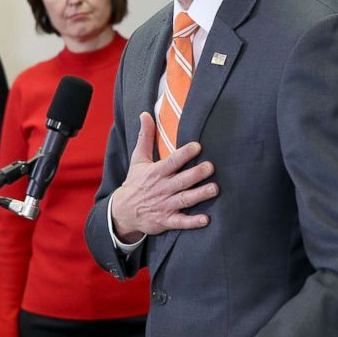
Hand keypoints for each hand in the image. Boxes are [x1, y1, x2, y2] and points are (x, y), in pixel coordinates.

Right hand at [110, 112, 218, 242]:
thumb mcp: (138, 159)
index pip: (172, 161)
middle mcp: (162, 188)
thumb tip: (145, 114)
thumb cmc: (135, 182)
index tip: (197, 146)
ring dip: (200, 195)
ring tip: (215, 189)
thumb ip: (145, 137)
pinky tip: (206, 219)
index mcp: (156, 172)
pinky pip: (181, 222)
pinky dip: (192, 222)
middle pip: (181, 180)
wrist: (122, 212)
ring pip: (185, 200)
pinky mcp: (166, 220)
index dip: (184, 154)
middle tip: (211, 167)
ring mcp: (165, 205)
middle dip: (196, 174)